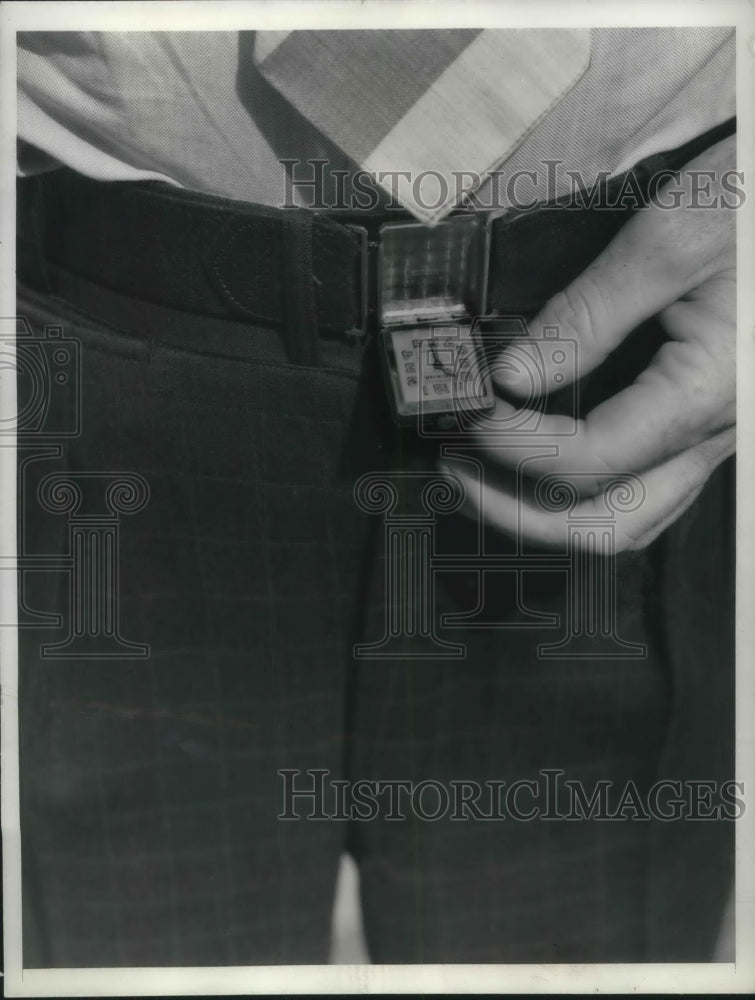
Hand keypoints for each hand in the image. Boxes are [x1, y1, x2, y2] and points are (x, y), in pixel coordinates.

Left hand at [445, 135, 735, 551]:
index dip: (515, 447)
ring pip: (633, 515)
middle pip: (611, 524)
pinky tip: (547, 451)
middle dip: (522, 514)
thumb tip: (513, 374)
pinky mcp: (711, 414)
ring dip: (553, 512)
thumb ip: (585, 316)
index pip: (588, 459)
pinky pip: (649, 483)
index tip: (468, 414)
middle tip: (459, 473)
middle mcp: (719, 432)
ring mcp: (718, 431)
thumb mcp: (667, 240)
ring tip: (489, 474)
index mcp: (708, 394)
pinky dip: (589, 487)